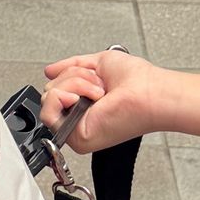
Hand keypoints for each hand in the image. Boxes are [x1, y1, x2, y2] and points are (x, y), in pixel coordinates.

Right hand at [41, 48, 163, 152]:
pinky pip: (49, 110)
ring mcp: (76, 130)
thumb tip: (49, 71)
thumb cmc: (138, 81)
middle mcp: (79, 119)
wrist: (150, 92)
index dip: (68, 76)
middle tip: (98, 85)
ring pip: (49, 97)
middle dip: (74, 77)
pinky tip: (85, 98)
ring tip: (98, 92)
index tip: (92, 76)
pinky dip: (65, 95)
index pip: (56, 89)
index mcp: (84, 105)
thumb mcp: (97, 63)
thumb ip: (70, 66)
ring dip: (75, 84)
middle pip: (50, 91)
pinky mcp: (76, 137)